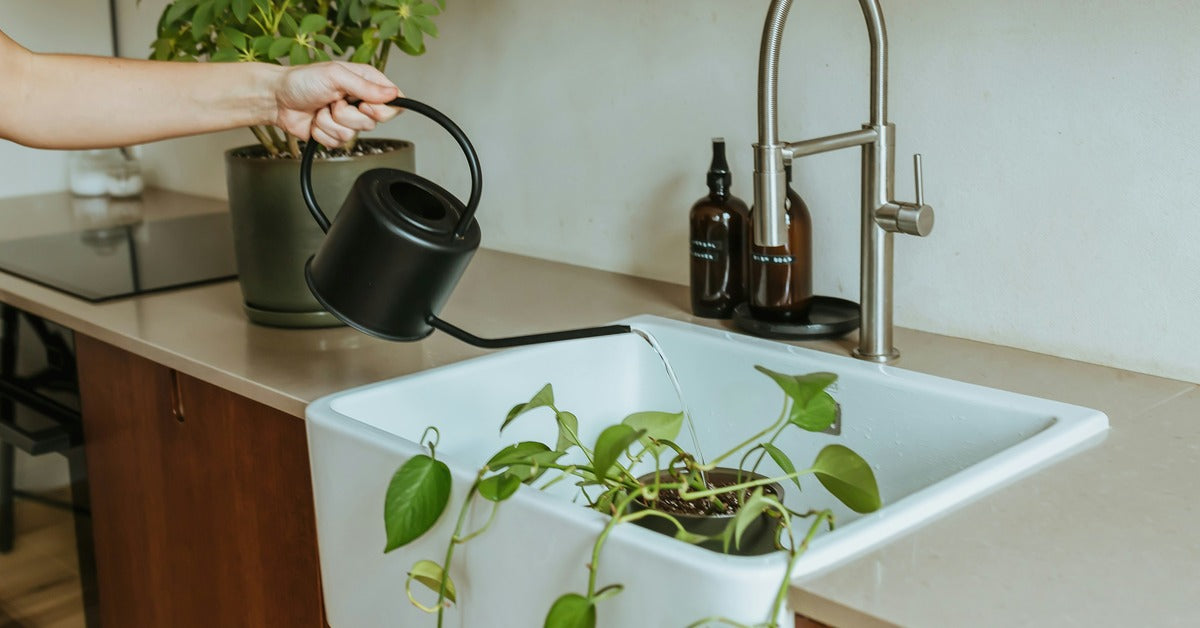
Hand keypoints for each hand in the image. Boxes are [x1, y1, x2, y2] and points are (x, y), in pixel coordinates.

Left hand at [275, 61, 402, 147]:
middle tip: (334, 102)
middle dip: (348, 115)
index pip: (393, 103)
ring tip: (320, 109)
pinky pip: (337, 143)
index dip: (383, 110)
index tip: (364, 105)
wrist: (276, 99)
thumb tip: (392, 94)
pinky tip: (315, 121)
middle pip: (372, 123)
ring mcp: (347, 120)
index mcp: (365, 83)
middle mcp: (359, 102)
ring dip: (330, 123)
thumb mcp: (336, 75)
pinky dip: (322, 133)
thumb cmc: (301, 80)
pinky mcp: (334, 134)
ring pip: (352, 135)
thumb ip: (365, 86)